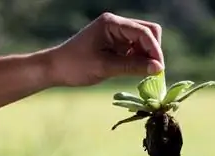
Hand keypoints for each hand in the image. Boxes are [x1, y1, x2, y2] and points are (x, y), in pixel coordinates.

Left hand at [44, 12, 164, 86]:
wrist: (55, 68)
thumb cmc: (76, 66)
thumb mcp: (105, 67)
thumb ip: (133, 67)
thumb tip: (158, 69)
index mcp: (112, 23)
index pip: (143, 32)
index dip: (155, 50)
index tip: (159, 69)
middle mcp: (116, 24)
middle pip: (148, 32)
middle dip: (153, 51)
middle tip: (153, 72)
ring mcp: (116, 33)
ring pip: (144, 41)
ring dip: (147, 56)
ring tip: (143, 74)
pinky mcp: (116, 43)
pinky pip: (135, 49)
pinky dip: (139, 60)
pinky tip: (135, 71)